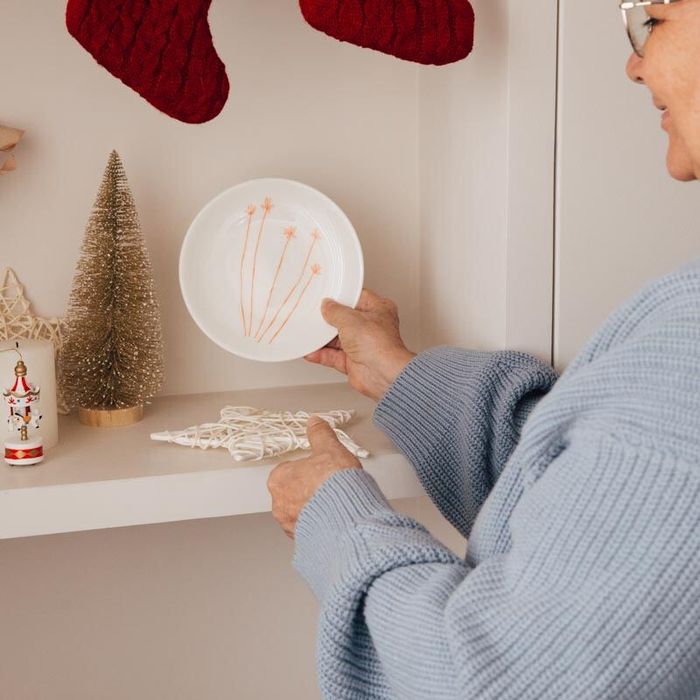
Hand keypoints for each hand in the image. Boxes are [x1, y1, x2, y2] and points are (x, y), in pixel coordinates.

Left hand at [268, 416, 361, 537]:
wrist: (349, 520)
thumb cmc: (336, 487)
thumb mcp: (330, 450)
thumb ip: (320, 434)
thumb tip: (315, 423)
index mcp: (279, 479)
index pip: (289, 469)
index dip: (308, 468)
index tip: (320, 469)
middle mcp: (279, 503)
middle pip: (294, 490)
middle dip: (309, 488)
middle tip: (329, 485)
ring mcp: (289, 524)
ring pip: (300, 510)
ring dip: (314, 506)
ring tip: (334, 501)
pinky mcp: (302, 539)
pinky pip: (309, 527)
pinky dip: (319, 523)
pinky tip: (334, 516)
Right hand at [305, 289, 415, 400]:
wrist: (382, 374)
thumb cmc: (379, 345)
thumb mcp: (350, 319)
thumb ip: (335, 311)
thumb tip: (327, 306)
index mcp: (379, 310)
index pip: (357, 299)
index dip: (342, 298)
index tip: (327, 299)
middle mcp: (372, 328)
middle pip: (345, 320)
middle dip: (329, 321)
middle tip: (316, 317)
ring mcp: (363, 345)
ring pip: (338, 339)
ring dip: (323, 339)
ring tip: (310, 334)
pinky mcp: (353, 362)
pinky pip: (333, 356)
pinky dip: (322, 354)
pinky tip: (312, 351)